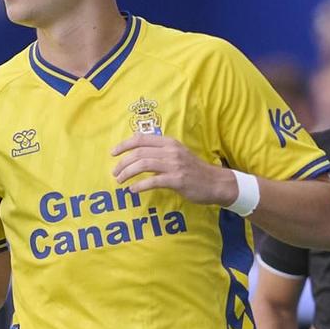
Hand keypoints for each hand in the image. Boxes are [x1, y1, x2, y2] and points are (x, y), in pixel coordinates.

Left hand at [109, 134, 236, 205]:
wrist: (216, 183)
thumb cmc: (194, 170)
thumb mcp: (178, 154)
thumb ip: (161, 152)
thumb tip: (139, 154)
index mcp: (169, 142)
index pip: (141, 138)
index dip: (124, 145)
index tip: (113, 153)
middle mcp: (171, 151)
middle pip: (139, 152)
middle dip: (123, 163)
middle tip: (115, 173)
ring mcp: (174, 165)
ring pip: (143, 165)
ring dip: (127, 173)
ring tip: (120, 181)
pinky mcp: (177, 180)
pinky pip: (153, 181)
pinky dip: (140, 186)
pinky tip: (133, 190)